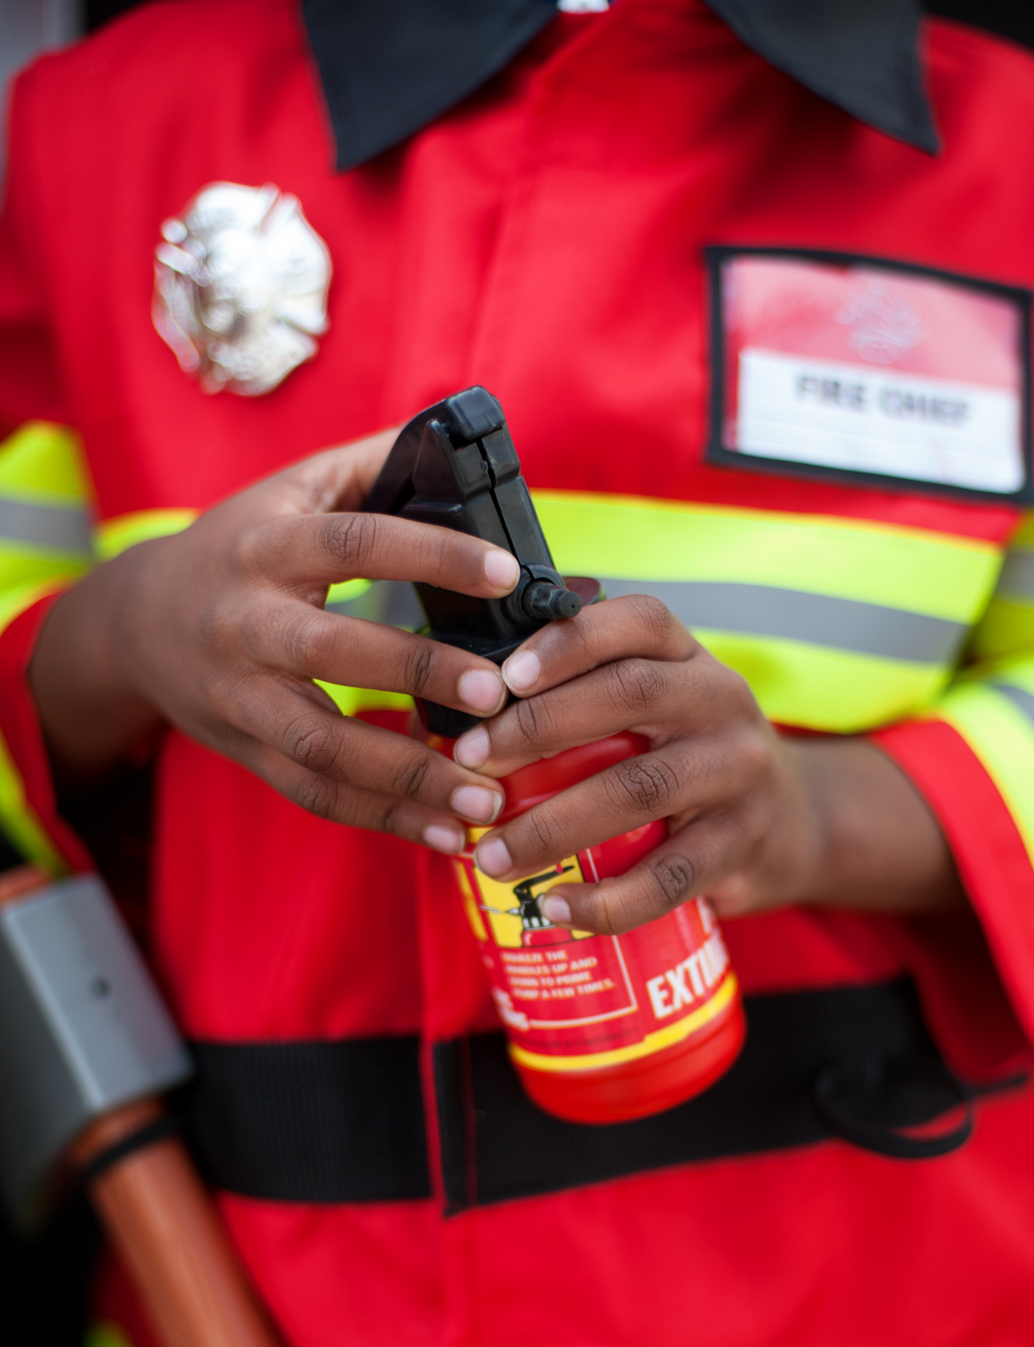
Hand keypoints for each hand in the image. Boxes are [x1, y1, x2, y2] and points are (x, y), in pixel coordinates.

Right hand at [29, 431, 518, 852]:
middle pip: (330, 651)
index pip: (354, 543)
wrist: (137, 625)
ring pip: (321, 748)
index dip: (431, 553)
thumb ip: (370, 466)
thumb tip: (459, 434)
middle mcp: (244, 623)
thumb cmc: (240, 546)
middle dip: (417, 672)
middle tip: (498, 695)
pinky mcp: (246, 752)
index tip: (506, 572)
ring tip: (487, 799)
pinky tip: (446, 835)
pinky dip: (382, 821)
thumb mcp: (291, 491)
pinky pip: (316, 796)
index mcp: (264, 546)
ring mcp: (240, 698)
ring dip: (407, 778)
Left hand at [450, 594, 962, 931]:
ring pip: (639, 790)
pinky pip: (669, 876)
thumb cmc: (684, 759)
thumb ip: (575, 698)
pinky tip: (555, 908)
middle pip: (629, 696)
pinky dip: (606, 899)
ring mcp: (737, 774)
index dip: (568, 641)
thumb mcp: (651, 710)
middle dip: (538, 729)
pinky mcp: (742, 845)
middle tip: (468, 766)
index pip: (636, 623)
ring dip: (554, 825)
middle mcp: (720, 701)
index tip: (502, 677)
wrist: (791, 824)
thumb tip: (439, 716)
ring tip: (491, 856)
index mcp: (687, 657)